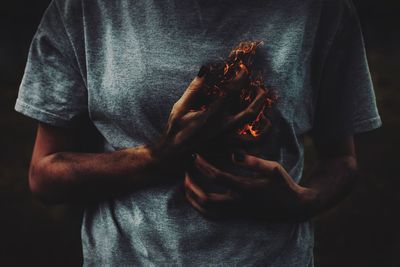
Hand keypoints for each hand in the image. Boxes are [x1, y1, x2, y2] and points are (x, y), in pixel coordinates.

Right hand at [151, 66, 266, 168]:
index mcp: (212, 115)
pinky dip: (258, 140)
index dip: (241, 77)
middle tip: (261, 89)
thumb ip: (194, 89)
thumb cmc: (175, 131)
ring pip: (256, 135)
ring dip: (265, 123)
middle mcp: (223, 129)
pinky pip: (250, 148)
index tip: (244, 70)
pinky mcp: (228, 152)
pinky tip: (259, 132)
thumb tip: (205, 69)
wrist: (172, 157)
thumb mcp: (180, 108)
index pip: (232, 92)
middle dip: (260, 97)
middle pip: (251, 111)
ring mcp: (228, 143)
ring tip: (267, 116)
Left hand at [184, 153, 316, 220]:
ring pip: (207, 211)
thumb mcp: (273, 168)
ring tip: (186, 185)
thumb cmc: (283, 184)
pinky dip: (200, 209)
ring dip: (193, 199)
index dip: (203, 166)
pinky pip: (213, 217)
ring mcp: (236, 212)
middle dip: (192, 186)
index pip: (217, 177)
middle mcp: (239, 203)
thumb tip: (233, 154)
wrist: (293, 207)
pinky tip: (196, 198)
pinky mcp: (236, 216)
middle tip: (185, 172)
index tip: (195, 156)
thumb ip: (253, 162)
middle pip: (207, 199)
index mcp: (246, 188)